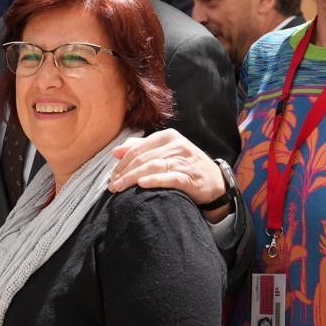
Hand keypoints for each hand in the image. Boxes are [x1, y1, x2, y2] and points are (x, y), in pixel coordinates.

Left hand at [109, 131, 226, 216]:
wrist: (215, 181)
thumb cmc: (185, 166)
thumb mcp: (165, 152)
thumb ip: (141, 149)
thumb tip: (116, 151)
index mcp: (168, 137)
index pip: (137, 149)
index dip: (121, 163)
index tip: (111, 177)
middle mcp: (176, 145)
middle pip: (142, 158)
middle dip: (124, 172)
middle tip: (112, 186)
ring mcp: (184, 160)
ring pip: (152, 167)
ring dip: (132, 178)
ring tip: (119, 188)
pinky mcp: (190, 176)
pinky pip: (170, 177)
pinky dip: (154, 180)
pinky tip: (141, 184)